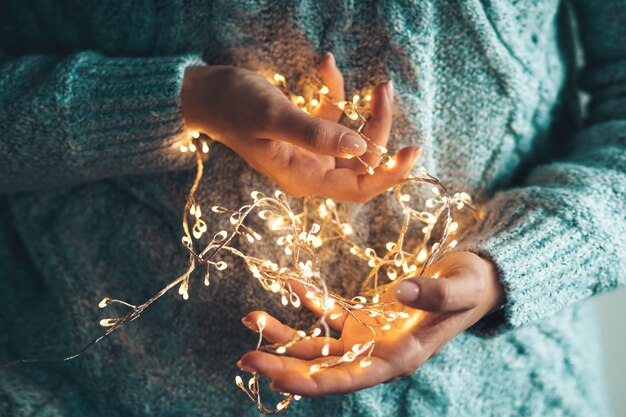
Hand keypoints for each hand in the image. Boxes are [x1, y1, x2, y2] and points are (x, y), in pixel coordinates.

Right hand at [180, 53, 419, 201]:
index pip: (358, 188)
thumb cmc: (234, 107)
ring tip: (376, 81)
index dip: (388, 174)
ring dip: (366, 109)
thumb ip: (316, 133)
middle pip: (362, 159)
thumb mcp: (274, 118)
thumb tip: (361, 147)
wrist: (207, 95)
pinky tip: (326, 64)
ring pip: (354, 137)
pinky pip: (333, 115)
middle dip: (378, 126)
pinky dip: (335, 91)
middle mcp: (311, 170)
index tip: (411, 150)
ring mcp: (310, 151)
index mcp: (304, 178)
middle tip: (384, 89)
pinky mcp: (307, 132)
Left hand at [237, 251, 503, 395]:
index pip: (346, 379)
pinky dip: (309, 300)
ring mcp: (369, 338)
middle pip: (323, 367)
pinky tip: (288, 282)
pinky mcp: (366, 319)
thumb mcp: (460, 288)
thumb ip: (434, 294)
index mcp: (399, 357)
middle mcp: (379, 354)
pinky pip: (330, 313)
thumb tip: (401, 292)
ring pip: (319, 343)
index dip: (309, 382)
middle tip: (244, 357)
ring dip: (285, 333)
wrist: (476, 280)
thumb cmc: (472, 287)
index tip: (274, 378)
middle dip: (283, 364)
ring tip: (251, 317)